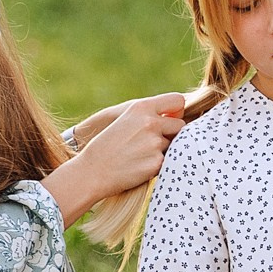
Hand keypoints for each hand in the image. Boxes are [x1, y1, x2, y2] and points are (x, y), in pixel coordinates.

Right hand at [43, 93, 185, 225]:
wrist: (92, 171)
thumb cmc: (108, 144)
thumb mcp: (125, 119)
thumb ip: (150, 113)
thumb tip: (180, 113)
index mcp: (141, 107)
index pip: (177, 100)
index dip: (176, 111)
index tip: (168, 119)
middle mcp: (150, 123)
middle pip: (180, 125)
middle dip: (171, 133)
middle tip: (150, 143)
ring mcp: (154, 144)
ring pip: (174, 145)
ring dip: (162, 150)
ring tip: (140, 155)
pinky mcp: (156, 163)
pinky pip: (168, 161)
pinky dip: (158, 164)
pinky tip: (139, 166)